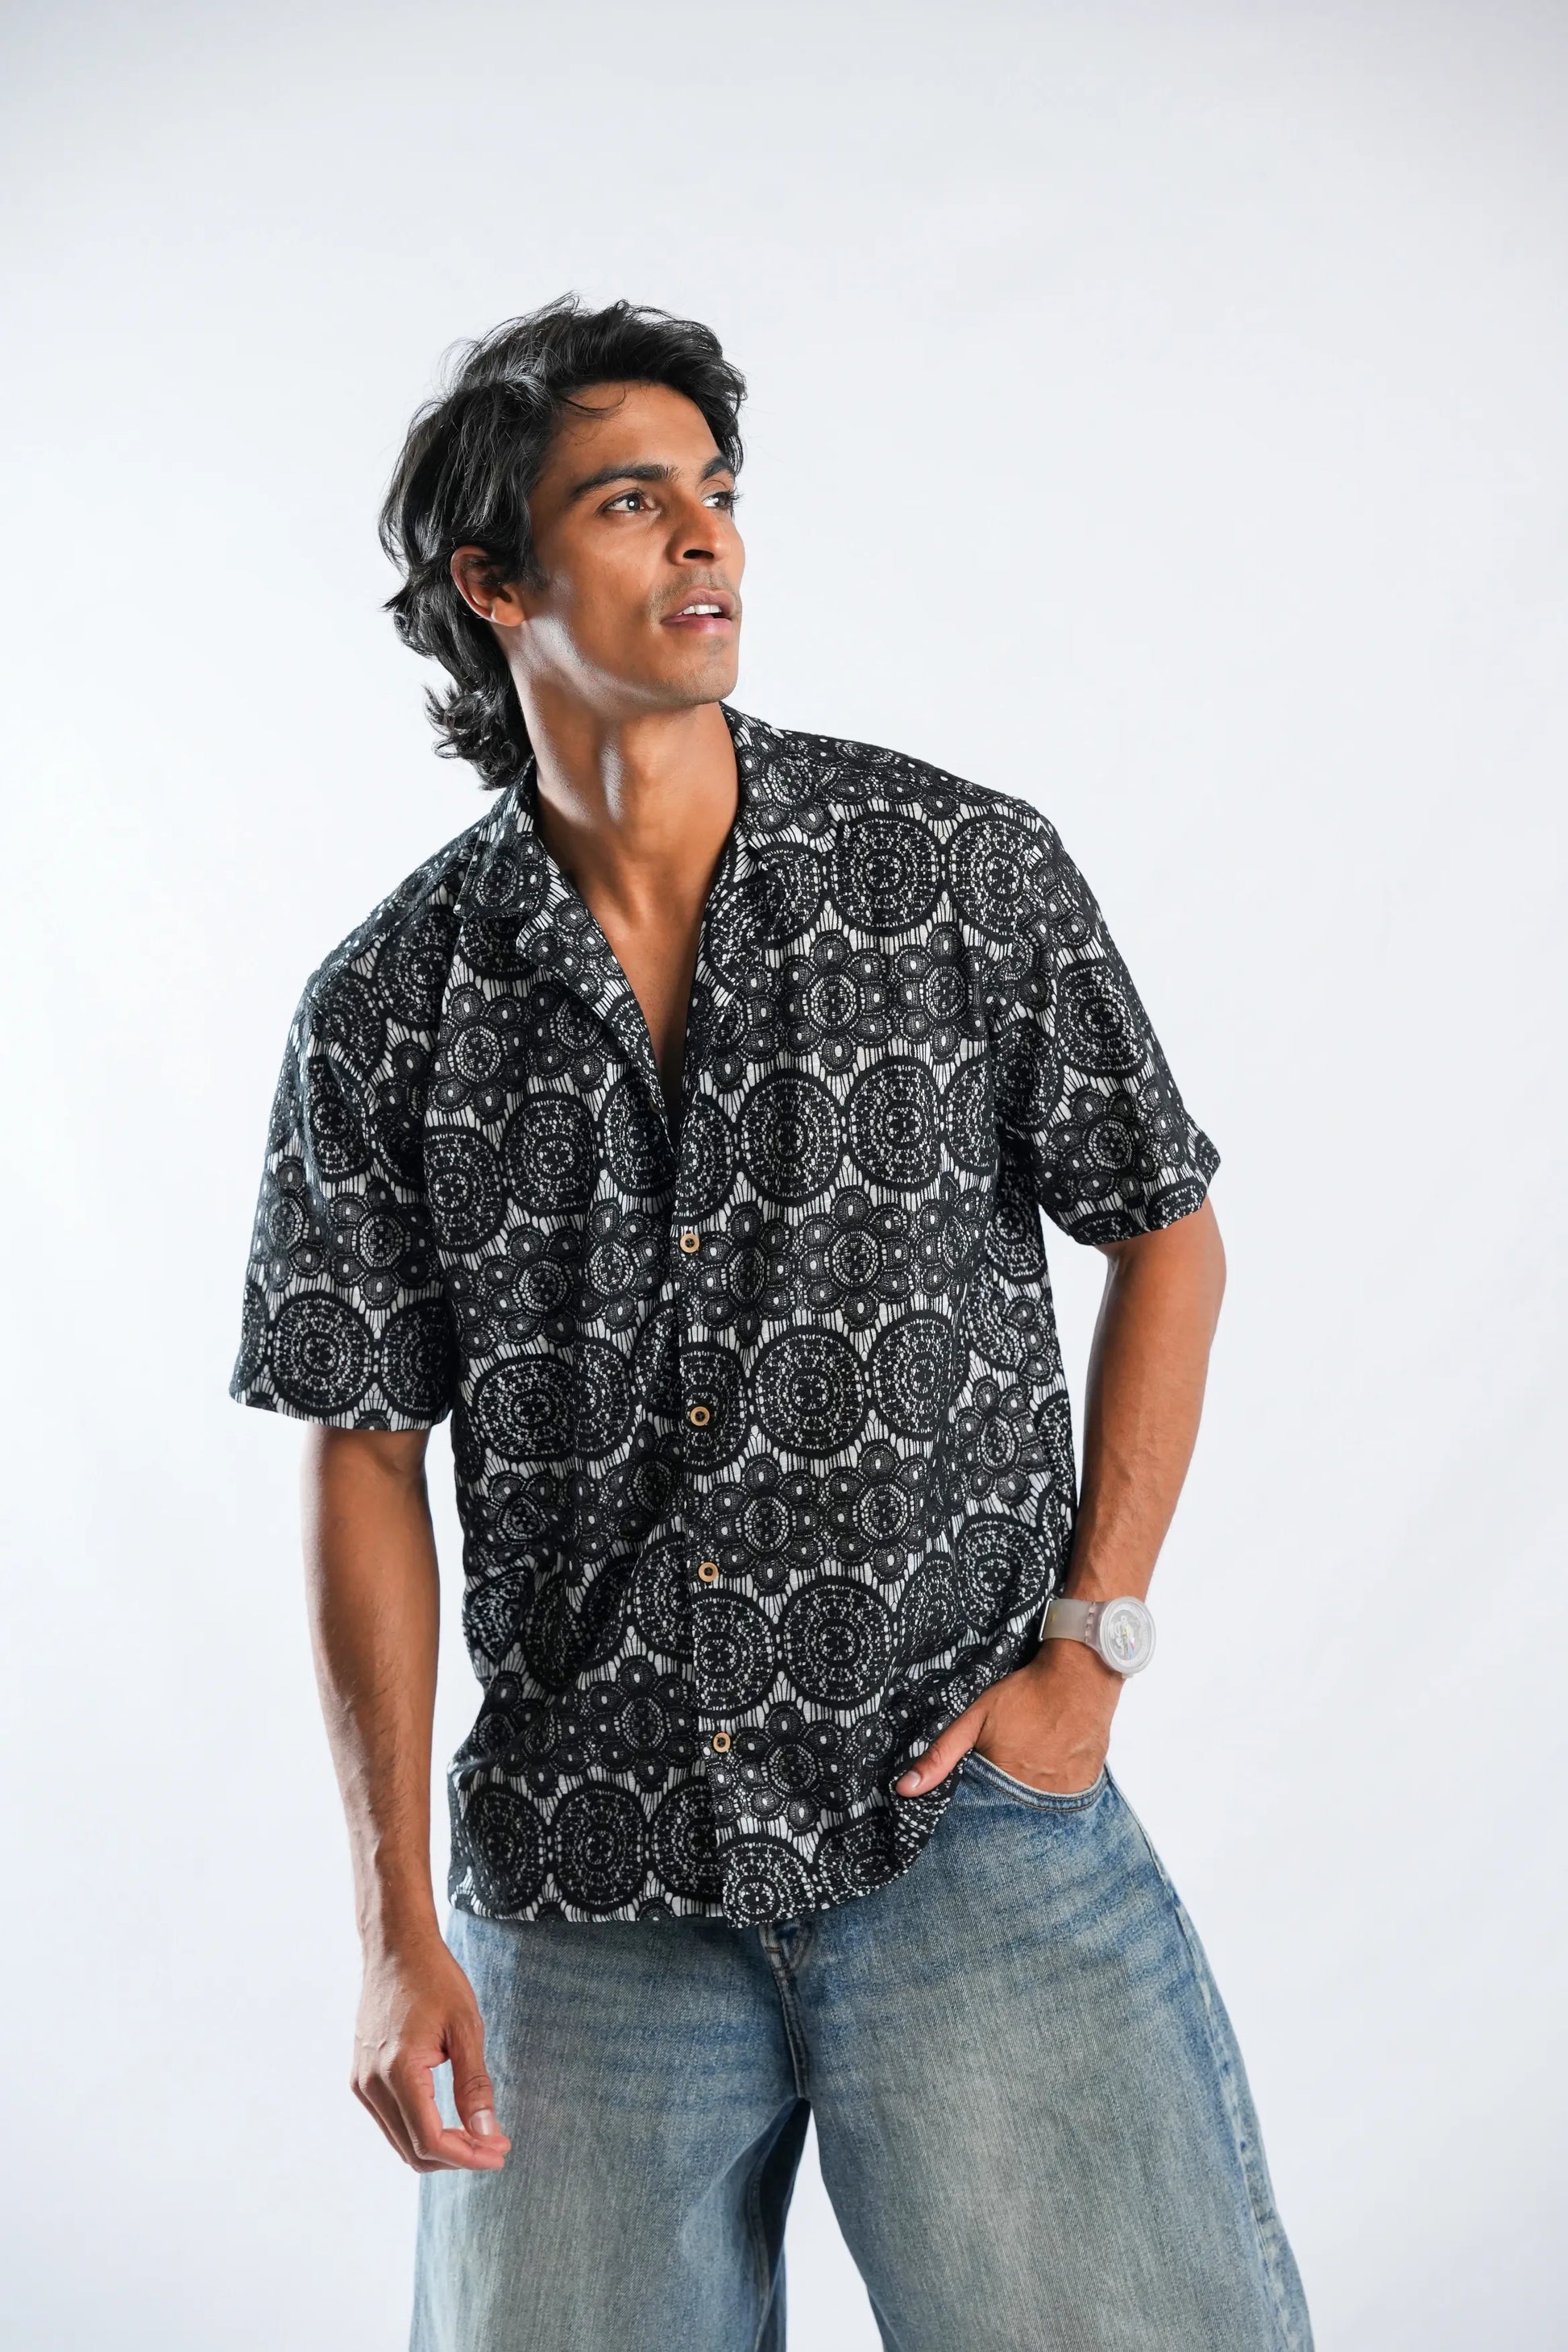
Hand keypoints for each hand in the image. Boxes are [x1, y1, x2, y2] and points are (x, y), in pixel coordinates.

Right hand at [352, 1936, 511, 2172]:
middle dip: (458, 2156)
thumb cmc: (435, 1979)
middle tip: (496, 2144)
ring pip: (400, 2141)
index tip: (500, 2151)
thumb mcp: (466, 2027)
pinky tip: (450, 2119)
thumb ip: (474, 2085)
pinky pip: (391, 2122)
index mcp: (398, 2071)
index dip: (468, 2156)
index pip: (430, 2140)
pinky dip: (420, 2130)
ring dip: (440, 2147)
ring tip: (479, 2135)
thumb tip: (487, 2134)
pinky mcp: (362, 2078)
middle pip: (413, 2150)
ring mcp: (362, 2083)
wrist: (396, 1948)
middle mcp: (371, 2084)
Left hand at [894, 1640, 1119, 1797]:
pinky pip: (1066, 1799)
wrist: (1080, 1677)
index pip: (981, 1812)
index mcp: (1004, 1782)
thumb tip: (905, 1789)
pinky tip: (1054, 1764)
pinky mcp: (1086, 1786)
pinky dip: (1057, 1788)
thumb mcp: (975, 1718)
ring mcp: (1065, 1794)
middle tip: (1013, 1764)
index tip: (979, 1789)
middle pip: (1012, 1811)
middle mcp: (1035, 1796)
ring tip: (1034, 1761)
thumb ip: (940, 1754)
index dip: (978, 1801)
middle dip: (1005, 1799)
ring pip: (1040, 1808)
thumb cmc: (1025, 1693)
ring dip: (1032, 1794)